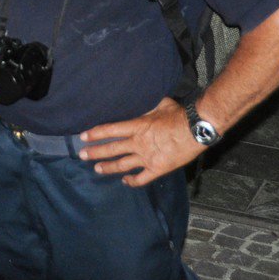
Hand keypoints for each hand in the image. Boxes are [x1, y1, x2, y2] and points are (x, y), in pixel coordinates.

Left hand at [78, 99, 197, 186]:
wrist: (196, 130)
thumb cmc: (179, 115)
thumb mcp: (160, 103)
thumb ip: (147, 105)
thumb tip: (140, 97)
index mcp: (137, 126)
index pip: (110, 130)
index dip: (95, 133)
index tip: (83, 137)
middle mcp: (138, 143)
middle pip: (111, 149)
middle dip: (95, 152)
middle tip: (82, 155)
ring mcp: (146, 158)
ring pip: (122, 164)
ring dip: (108, 167)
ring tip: (97, 169)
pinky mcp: (157, 169)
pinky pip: (141, 178)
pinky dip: (132, 181)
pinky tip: (125, 181)